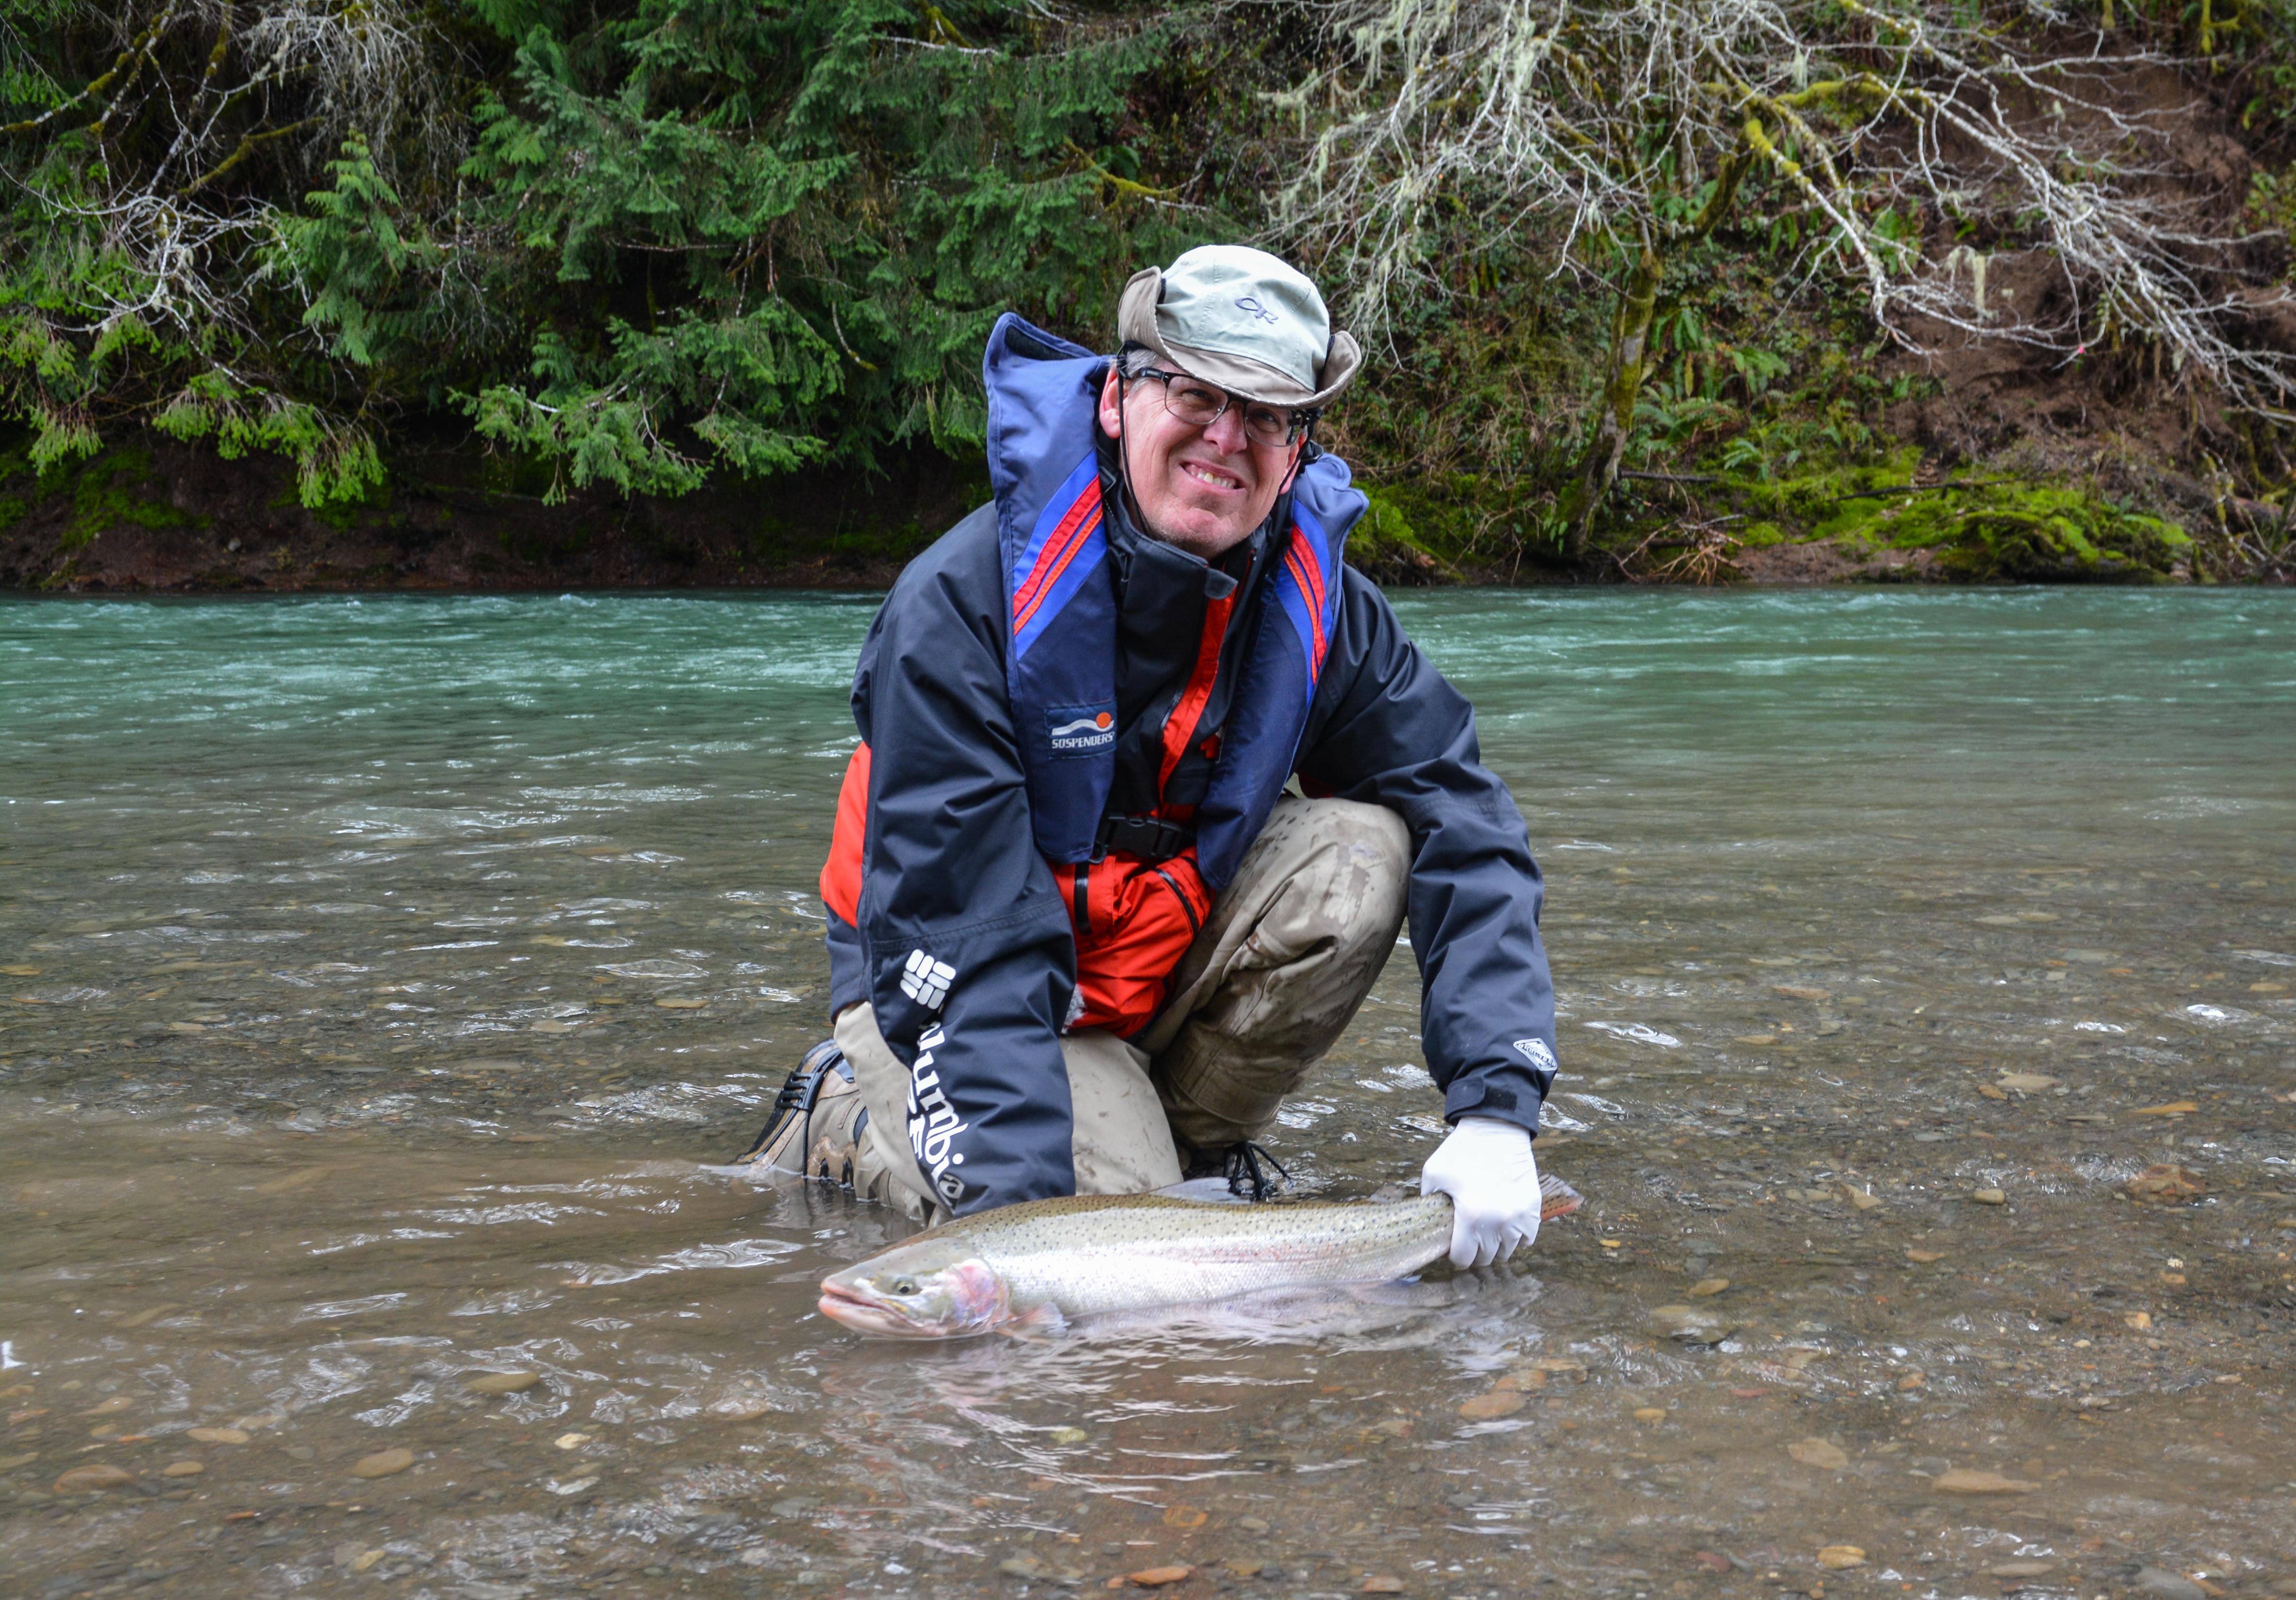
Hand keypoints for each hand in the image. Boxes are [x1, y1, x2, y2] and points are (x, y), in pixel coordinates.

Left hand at [1420, 1116, 1541, 1268]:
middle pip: (1486, 1258)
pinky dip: (1516, 1237)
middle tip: (1469, 1236)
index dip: (1455, 1255)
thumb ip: (1428, 1203)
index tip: (1454, 1245)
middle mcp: (1497, 1222)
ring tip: (1486, 1230)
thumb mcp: (1433, 1174)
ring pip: (1506, 1252)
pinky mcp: (1533, 1209)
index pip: (1463, 1258)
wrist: (1496, 1129)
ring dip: (1495, 1245)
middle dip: (1475, 1251)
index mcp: (1470, 1216)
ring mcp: (1518, 1217)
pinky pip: (1527, 1239)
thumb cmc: (1461, 1151)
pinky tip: (1505, 1225)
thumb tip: (1429, 1225)